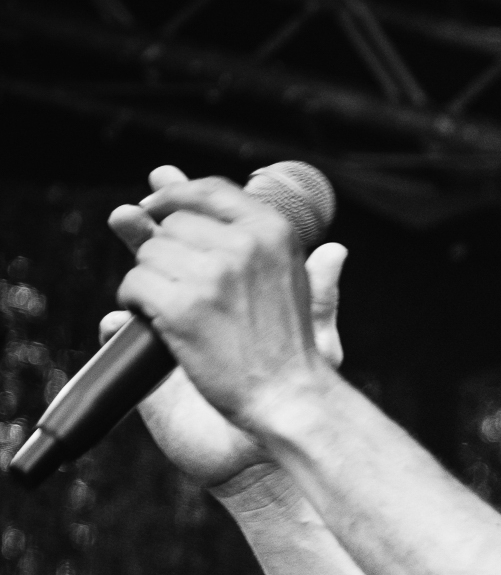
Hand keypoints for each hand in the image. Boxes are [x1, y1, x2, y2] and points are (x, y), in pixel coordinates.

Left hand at [107, 164, 344, 492]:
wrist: (291, 401)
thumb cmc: (285, 345)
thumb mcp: (283, 274)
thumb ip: (231, 229)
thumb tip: (165, 173)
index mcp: (273, 230)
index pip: (208, 190)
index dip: (174, 196)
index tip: (152, 209)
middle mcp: (244, 244)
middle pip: (172, 225)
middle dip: (168, 254)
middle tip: (184, 291)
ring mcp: (213, 275)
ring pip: (148, 254)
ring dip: (150, 280)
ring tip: (174, 311)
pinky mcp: (184, 307)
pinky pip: (134, 284)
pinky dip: (135, 304)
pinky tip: (156, 322)